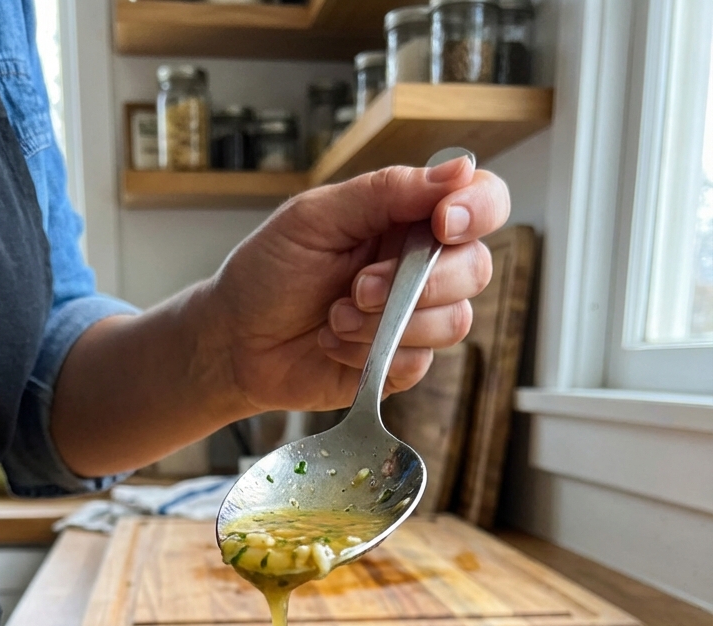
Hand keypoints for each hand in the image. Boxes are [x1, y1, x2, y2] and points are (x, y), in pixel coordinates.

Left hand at [212, 155, 509, 413]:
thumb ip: (385, 192)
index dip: (477, 209)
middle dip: (421, 282)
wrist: (235, 341)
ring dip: (387, 322)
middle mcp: (422, 266)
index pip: (480, 202)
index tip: (442, 223)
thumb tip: (457, 171)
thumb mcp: (315, 218)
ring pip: (453, 321)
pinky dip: (370, 354)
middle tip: (359, 287)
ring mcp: (415, 318)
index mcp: (407, 217)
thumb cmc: (268, 272)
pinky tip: (334, 343)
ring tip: (335, 317)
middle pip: (476, 267)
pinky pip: (419, 362)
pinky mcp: (401, 365)